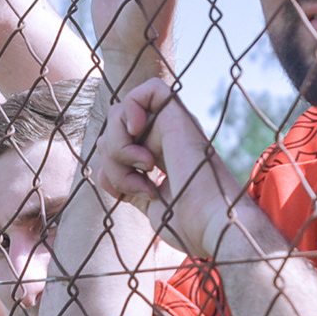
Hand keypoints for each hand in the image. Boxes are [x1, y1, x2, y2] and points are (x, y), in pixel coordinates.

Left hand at [96, 78, 238, 257]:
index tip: (125, 194)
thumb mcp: (150, 205)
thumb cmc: (190, 225)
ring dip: (117, 148)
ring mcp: (175, 126)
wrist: (212, 226)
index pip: (120, 144)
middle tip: (136, 186)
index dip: (110, 167)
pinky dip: (131, 109)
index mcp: (163, 155)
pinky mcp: (179, 117)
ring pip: (121, 113)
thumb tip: (104, 172)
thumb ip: (129, 185)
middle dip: (111, 160)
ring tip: (142, 173)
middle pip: (115, 128)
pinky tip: (136, 133)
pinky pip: (149, 88)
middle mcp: (169, 136)